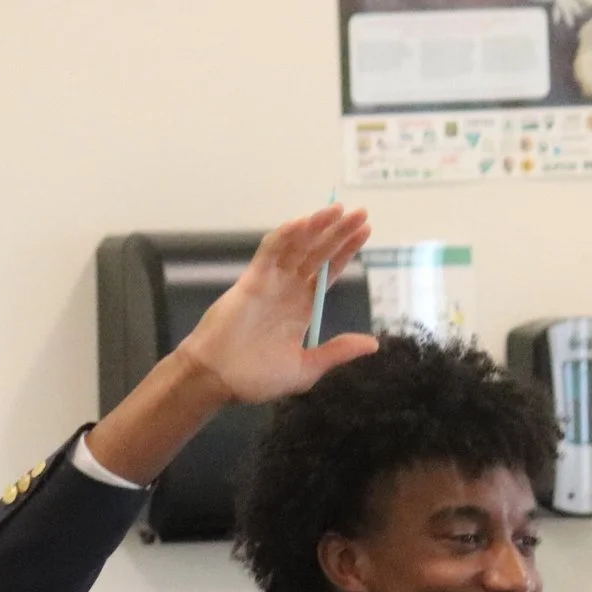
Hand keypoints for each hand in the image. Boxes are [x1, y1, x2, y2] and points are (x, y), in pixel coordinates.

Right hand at [171, 205, 377, 406]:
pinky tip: (303, 223)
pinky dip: (285, 236)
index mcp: (303, 308)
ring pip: (297, 247)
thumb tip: (373, 344)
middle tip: (361, 213)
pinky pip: (270, 253)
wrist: (218, 380)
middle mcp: (289, 290)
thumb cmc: (257, 378)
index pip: (329, 272)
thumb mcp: (307, 368)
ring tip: (338, 210)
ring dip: (316, 227)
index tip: (366, 232)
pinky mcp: (252, 280)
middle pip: (318, 253)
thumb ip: (338, 352)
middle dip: (339, 232)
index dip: (346, 251)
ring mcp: (270, 282)